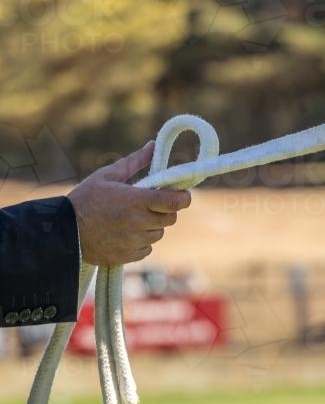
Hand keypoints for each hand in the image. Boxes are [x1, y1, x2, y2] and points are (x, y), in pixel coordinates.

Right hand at [69, 142, 190, 265]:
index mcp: (136, 200)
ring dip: (153, 225)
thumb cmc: (84, 199)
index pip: (175, 201)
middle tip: (152, 202)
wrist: (62, 232)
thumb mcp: (107, 175)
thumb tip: (153, 146)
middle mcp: (138, 223)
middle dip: (166, 209)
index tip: (182, 193)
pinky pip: (146, 249)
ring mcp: (132, 242)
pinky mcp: (126, 257)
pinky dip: (141, 242)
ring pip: (158, 233)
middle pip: (170, 218)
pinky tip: (127, 233)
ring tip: (134, 217)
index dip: (183, 197)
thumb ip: (134, 161)